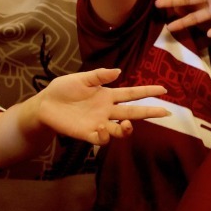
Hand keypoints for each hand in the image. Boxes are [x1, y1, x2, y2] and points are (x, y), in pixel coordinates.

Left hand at [32, 68, 169, 144]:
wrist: (45, 104)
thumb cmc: (63, 90)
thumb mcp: (80, 79)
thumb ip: (98, 76)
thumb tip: (118, 71)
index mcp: (107, 95)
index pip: (132, 93)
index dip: (148, 91)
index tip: (164, 90)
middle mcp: (107, 110)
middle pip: (133, 112)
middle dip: (150, 112)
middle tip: (165, 112)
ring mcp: (99, 122)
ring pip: (121, 130)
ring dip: (127, 128)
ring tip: (125, 123)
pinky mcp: (88, 133)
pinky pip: (103, 139)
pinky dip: (106, 135)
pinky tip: (101, 127)